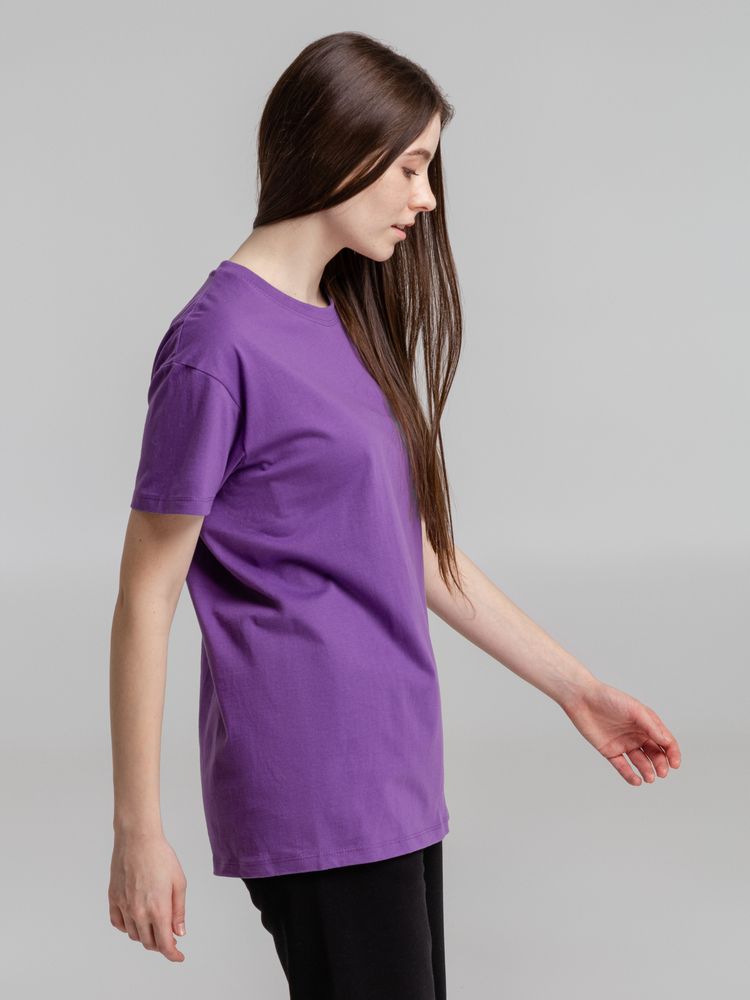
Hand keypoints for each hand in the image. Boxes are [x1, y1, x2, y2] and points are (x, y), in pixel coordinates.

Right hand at [108, 831, 187, 961]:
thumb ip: (179, 911)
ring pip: (134, 935)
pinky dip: (127, 928)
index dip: (173, 955)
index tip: (179, 957)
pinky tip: (136, 921)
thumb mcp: (179, 882)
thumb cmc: (161, 857)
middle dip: (161, 945)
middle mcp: (139, 912)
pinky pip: (118, 923)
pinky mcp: (113, 899)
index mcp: (158, 909)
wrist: (137, 839)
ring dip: (145, 936)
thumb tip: (179, 932)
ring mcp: (124, 906)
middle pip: (148, 943)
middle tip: (171, 937)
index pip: (164, 944)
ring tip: (155, 926)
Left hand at [560, 681, 680, 784]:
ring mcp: (624, 743)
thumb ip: (651, 726)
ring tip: (650, 778)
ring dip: (647, 771)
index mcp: (646, 724)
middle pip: (655, 754)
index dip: (673, 753)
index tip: (675, 764)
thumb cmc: (610, 699)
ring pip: (640, 762)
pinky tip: (636, 781)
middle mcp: (637, 735)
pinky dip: (629, 775)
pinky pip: (622, 766)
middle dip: (661, 764)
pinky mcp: (610, 751)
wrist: (583, 700)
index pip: (665, 741)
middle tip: (662, 773)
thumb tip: (666, 742)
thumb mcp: (635, 710)